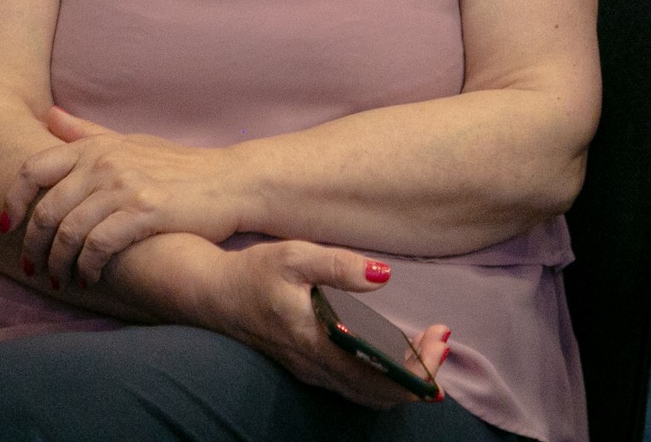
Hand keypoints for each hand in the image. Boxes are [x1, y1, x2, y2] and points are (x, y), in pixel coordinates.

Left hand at [7, 107, 249, 284]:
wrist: (231, 183)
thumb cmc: (180, 167)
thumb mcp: (131, 143)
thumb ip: (88, 133)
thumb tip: (49, 116)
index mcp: (97, 147)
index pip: (33, 169)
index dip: (12, 200)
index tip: (6, 227)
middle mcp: (106, 163)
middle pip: (46, 209)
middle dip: (32, 246)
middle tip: (32, 268)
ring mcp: (125, 186)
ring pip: (68, 231)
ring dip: (57, 263)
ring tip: (59, 279)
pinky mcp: (145, 211)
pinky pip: (98, 245)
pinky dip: (86, 266)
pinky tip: (89, 278)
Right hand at [209, 240, 451, 409]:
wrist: (209, 295)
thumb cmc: (252, 274)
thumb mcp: (295, 256)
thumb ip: (340, 266)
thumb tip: (382, 275)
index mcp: (317, 344)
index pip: (378, 376)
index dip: (416, 369)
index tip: (440, 339)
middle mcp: (317, 367)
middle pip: (380, 392)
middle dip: (420, 373)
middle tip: (442, 339)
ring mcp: (312, 371)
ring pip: (368, 393)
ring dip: (403, 376)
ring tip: (427, 342)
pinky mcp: (309, 366)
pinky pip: (355, 384)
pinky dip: (384, 374)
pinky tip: (397, 348)